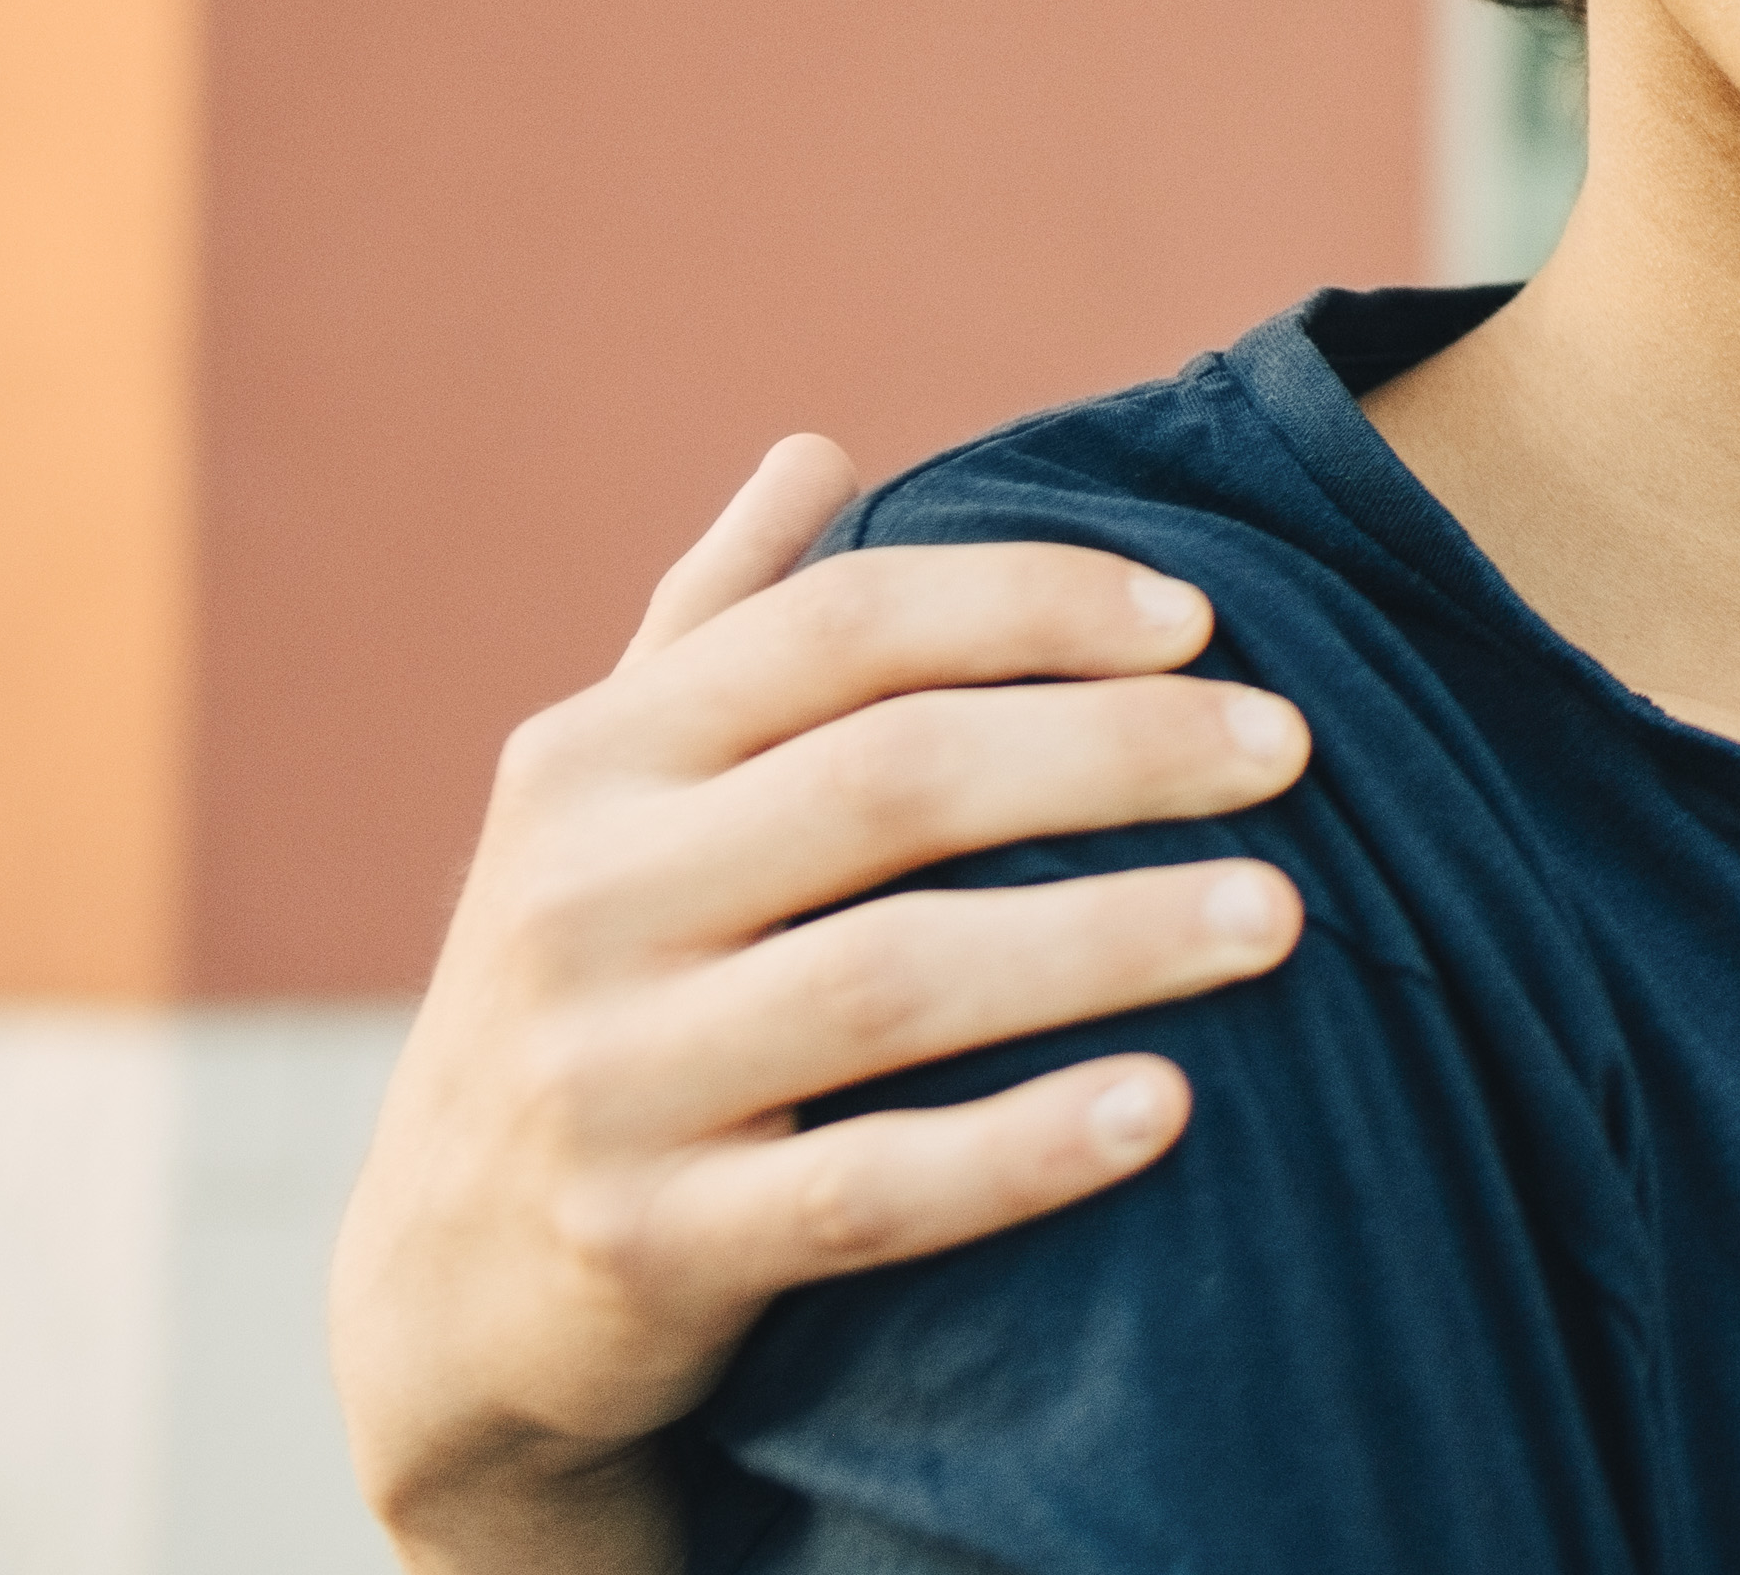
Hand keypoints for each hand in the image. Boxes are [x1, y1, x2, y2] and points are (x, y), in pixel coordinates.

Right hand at [332, 439, 1317, 1571]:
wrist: (447, 1290)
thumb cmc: (597, 986)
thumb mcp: (608, 803)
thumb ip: (711, 626)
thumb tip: (812, 448)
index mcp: (591, 761)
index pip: (842, 626)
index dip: (1031, 602)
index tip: (1204, 615)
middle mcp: (581, 900)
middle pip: (894, 780)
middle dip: (1115, 749)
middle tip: (1292, 747)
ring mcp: (604, 1079)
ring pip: (895, 977)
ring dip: (1110, 936)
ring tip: (1284, 914)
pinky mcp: (647, 1248)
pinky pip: (865, 1192)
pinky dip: (1022, 1149)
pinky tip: (1166, 1109)